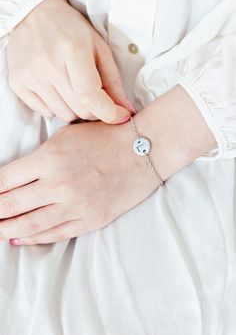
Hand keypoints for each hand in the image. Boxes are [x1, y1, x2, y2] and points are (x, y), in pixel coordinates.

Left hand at [0, 85, 216, 245]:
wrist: (145, 150)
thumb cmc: (107, 137)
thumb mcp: (68, 135)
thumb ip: (40, 156)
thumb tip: (16, 175)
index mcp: (50, 158)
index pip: (4, 180)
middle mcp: (59, 185)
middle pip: (10, 205)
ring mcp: (76, 206)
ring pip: (29, 225)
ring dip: (5, 230)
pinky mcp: (90, 220)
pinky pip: (56, 234)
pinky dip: (33, 238)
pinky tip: (19, 238)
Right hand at [7, 0, 134, 122]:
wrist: (34, 15)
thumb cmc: (72, 31)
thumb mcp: (99, 49)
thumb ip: (114, 82)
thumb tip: (126, 112)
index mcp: (72, 50)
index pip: (90, 96)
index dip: (109, 113)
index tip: (121, 116)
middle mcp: (47, 64)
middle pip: (80, 110)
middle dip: (95, 110)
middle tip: (96, 96)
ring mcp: (30, 75)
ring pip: (64, 115)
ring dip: (75, 109)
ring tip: (74, 88)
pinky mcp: (18, 83)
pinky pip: (46, 113)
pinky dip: (57, 107)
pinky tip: (58, 89)